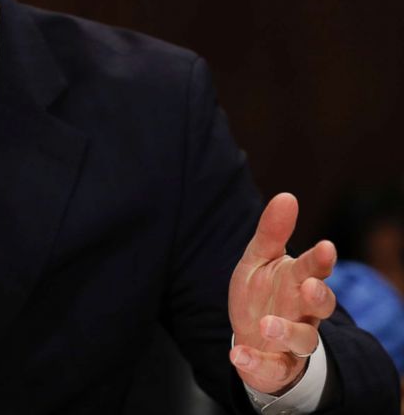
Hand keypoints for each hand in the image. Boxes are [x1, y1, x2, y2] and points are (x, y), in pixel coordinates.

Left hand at [228, 193, 337, 394]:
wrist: (254, 338)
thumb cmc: (262, 293)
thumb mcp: (259, 260)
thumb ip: (272, 233)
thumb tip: (287, 196)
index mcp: (298, 281)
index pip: (314, 269)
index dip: (320, 260)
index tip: (325, 246)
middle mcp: (303, 312)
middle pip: (320, 305)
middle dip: (318, 296)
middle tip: (308, 286)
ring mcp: (292, 341)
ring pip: (303, 340)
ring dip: (286, 331)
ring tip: (266, 324)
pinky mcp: (277, 366)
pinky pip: (270, 368)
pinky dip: (255, 363)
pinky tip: (237, 354)